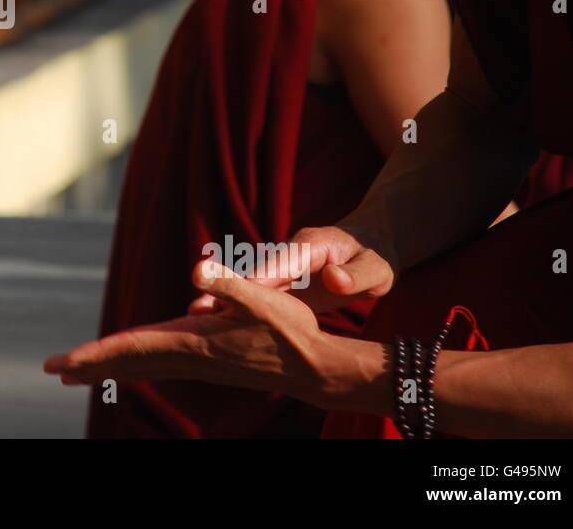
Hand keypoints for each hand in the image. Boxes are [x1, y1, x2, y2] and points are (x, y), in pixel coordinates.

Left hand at [44, 260, 372, 411]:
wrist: (316, 367)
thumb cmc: (291, 329)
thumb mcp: (262, 297)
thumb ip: (229, 283)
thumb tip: (199, 269)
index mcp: (191, 341)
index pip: (131, 348)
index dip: (95, 354)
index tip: (63, 363)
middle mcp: (188, 356)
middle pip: (127, 361)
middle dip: (88, 365)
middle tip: (51, 368)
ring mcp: (197, 362)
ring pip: (140, 365)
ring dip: (107, 367)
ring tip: (75, 371)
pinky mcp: (207, 361)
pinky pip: (158, 364)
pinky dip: (134, 364)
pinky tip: (129, 364)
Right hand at [186, 225, 396, 317]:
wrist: (367, 249)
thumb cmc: (374, 259)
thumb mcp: (377, 268)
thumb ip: (357, 275)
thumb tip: (334, 281)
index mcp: (311, 245)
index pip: (282, 261)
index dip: (260, 278)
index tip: (240, 293)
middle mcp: (288, 253)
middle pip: (255, 272)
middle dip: (230, 290)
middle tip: (200, 308)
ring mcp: (280, 268)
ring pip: (249, 285)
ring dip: (224, 300)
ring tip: (195, 318)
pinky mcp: (277, 284)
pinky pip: (254, 296)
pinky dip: (235, 308)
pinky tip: (214, 327)